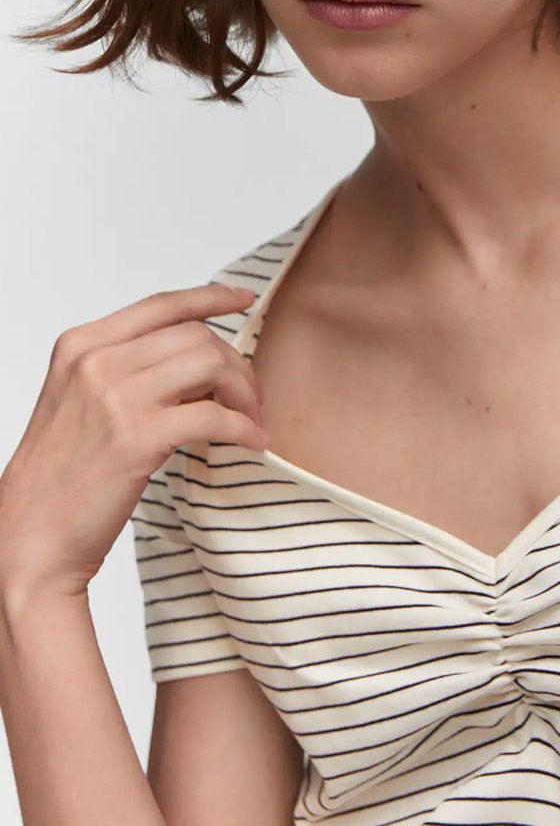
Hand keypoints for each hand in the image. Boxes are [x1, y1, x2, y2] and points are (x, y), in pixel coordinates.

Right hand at [0, 283, 264, 599]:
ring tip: (250, 421)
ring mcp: (115, 397)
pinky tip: (252, 443)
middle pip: (196, 336)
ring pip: (211, 364)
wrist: (31, 538)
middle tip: (249, 398)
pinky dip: (244, 428)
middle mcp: (96, 362)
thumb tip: (200, 356)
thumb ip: (128, 369)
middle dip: (235, 364)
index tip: (243, 299)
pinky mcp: (136, 437)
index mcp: (80, 345)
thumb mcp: (82, 401)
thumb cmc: (62, 477)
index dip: (210, 298)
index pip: (161, 305)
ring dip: (244, 393)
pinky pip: (215, 416)